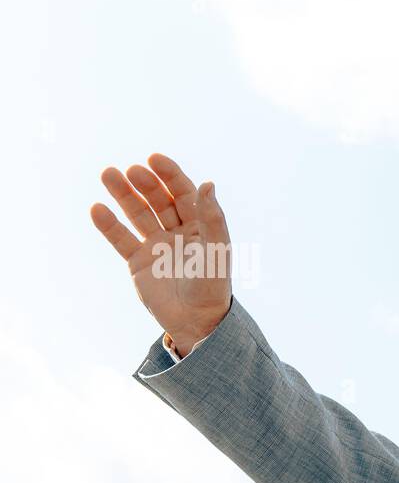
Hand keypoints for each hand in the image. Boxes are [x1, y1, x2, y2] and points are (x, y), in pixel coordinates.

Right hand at [90, 153, 232, 354]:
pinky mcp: (138, 262)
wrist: (195, 323)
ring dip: (123, 195)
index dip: (170, 175)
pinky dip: (109, 225)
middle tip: (132, 170)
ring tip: (108, 174)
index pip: (184, 194)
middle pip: (159, 200)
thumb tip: (208, 184)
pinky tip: (98, 208)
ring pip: (138, 214)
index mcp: (201, 227)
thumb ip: (213, 219)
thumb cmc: (212, 287)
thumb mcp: (216, 251)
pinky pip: (121, 239)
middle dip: (145, 183)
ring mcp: (157, 246)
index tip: (155, 159)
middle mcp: (178, 233)